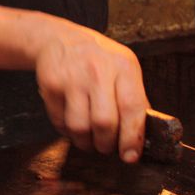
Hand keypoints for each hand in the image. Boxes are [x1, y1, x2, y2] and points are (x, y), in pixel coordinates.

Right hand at [34, 19, 148, 162]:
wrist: (60, 39)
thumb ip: (134, 97)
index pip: (132, 108)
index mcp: (123, 67)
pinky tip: (73, 123)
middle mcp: (97, 71)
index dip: (132, 137)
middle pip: (104, 123)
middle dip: (106, 144)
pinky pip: (60, 122)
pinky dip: (68, 132)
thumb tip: (142, 134)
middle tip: (107, 147)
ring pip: (79, 127)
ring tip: (90, 140)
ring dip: (86, 143)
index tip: (131, 155)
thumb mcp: (124, 67)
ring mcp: (72, 78)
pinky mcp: (51, 86)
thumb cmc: (98, 58)